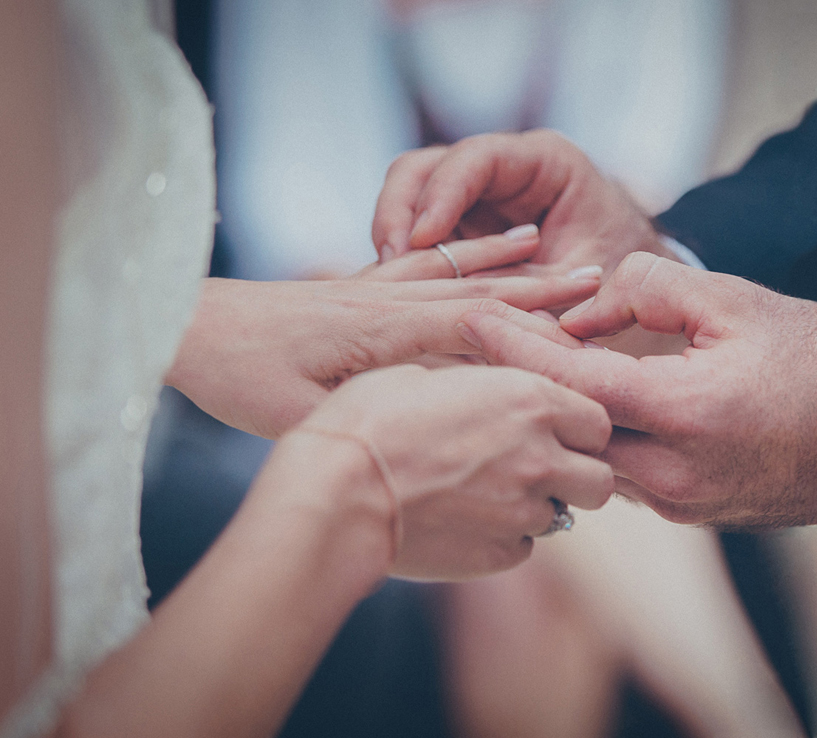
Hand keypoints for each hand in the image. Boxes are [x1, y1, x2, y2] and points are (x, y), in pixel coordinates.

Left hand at [166, 242, 597, 438]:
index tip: (582, 321)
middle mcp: (386, 299)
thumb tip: (433, 426)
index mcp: (380, 329)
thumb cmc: (237, 375)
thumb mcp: (296, 416)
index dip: (530, 323)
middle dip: (539, 285)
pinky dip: (461, 254)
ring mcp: (373, 288)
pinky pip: (423, 265)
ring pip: (455, 269)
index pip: (472, 320)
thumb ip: (365, 416)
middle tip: (595, 279)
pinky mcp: (358, 289)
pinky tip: (478, 249)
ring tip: (553, 251)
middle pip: (478, 286)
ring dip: (506, 262)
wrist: (189, 327)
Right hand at [300, 364, 613, 579]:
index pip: (598, 421)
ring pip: (562, 515)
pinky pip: (523, 547)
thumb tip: (493, 393)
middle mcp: (541, 456)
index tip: (554, 430)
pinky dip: (504, 537)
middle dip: (576, 475)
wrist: (337, 490)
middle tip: (537, 468)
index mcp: (531, 399)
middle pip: (600, 479)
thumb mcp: (429, 375)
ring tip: (487, 494)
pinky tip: (463, 521)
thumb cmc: (370, 418)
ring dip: (536, 506)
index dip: (578, 428)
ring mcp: (524, 511)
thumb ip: (483, 386)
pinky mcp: (500, 555)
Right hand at [371, 129, 675, 276]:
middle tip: (392, 263)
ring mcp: (473, 197)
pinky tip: (398, 293)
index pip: (475, 159)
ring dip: (394, 238)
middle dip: (400, 214)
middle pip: (423, 169)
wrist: (630, 283)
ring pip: (408, 199)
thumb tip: (479, 311)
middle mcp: (501, 169)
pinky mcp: (458, 228)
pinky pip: (416, 235)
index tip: (422, 241)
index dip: (441, 195)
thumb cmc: (618, 274)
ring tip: (388, 284)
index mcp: (543, 162)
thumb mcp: (585, 280)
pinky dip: (404, 261)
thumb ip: (535, 287)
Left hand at [457, 252, 816, 527]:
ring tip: (521, 364)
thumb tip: (585, 306)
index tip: (468, 313)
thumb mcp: (735, 301)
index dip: (512, 344)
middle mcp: (671, 474)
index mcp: (684, 415)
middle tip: (480, 338)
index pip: (569, 380)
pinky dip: (591, 434)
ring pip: (586, 454)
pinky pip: (616, 472)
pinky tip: (578, 401)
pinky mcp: (685, 513)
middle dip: (518, 380)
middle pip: (563, 425)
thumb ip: (649, 288)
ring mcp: (677, 503)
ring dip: (553, 411)